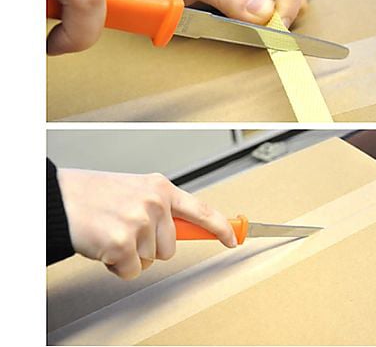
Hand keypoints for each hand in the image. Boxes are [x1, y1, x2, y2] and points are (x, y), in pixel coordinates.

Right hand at [57, 169, 236, 279]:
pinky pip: (131, 272)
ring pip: (151, 260)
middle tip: (125, 230)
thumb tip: (186, 228)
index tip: (233, 238)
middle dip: (149, 246)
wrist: (57, 199)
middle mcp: (154, 203)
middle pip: (171, 248)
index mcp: (160, 188)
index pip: (202, 210)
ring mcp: (140, 223)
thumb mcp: (135, 190)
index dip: (221, 227)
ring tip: (111, 233)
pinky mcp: (123, 244)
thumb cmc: (93, 195)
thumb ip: (161, 207)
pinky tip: (103, 245)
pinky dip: (115, 266)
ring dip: (131, 255)